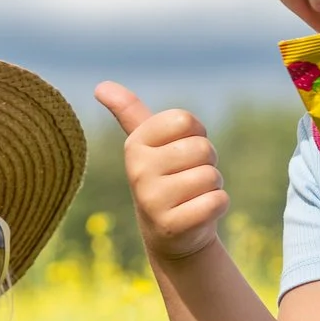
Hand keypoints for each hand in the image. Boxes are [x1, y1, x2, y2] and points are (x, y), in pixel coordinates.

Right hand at [93, 84, 229, 263]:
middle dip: (207, 163)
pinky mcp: (171, 225)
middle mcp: (137, 170)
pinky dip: (218, 206)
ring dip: (212, 186)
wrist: (171, 235)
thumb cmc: (166, 179)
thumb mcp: (147, 145)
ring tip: (192, 197)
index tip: (181, 152)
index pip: (184, 120)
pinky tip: (199, 215)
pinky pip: (216, 201)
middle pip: (202, 148)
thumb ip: (129, 112)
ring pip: (211, 176)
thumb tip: (101, 85)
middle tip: (188, 179)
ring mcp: (152, 200)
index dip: (195, 134)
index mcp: (134, 144)